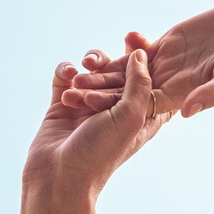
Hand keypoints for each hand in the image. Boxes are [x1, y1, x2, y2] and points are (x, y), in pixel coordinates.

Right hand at [24, 47, 169, 190]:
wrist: (60, 176)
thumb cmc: (102, 152)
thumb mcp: (131, 116)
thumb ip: (139, 83)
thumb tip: (141, 54)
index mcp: (143, 115)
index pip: (153, 81)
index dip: (151, 59)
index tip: (145, 40)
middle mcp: (117, 108)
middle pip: (123, 71)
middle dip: (122, 54)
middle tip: (127, 37)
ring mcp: (89, 105)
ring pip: (94, 70)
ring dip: (93, 63)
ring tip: (87, 67)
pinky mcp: (63, 104)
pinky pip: (66, 77)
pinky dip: (67, 70)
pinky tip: (68, 75)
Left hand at [64, 0, 213, 118]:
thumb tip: (186, 113)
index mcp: (189, 93)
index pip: (144, 104)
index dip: (114, 105)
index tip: (87, 106)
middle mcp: (177, 82)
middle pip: (130, 92)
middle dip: (100, 92)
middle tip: (67, 92)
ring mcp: (173, 64)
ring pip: (131, 72)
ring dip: (105, 73)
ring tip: (75, 70)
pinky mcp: (173, 44)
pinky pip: (142, 51)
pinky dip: (122, 51)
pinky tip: (100, 50)